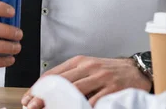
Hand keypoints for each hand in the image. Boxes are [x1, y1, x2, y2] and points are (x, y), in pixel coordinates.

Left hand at [21, 56, 151, 108]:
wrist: (137, 69)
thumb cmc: (110, 70)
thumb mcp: (88, 67)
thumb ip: (71, 76)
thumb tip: (49, 90)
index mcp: (79, 61)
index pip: (53, 73)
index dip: (38, 87)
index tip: (28, 98)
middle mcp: (89, 67)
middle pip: (61, 82)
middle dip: (44, 96)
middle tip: (33, 106)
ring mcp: (101, 77)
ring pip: (75, 90)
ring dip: (60, 104)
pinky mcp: (113, 88)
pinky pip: (95, 100)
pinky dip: (84, 107)